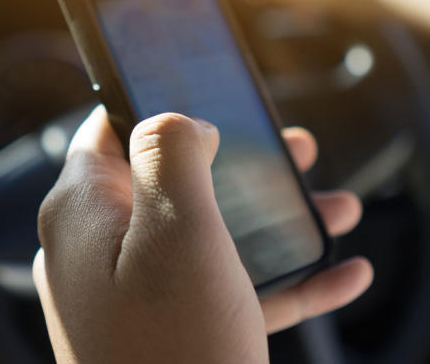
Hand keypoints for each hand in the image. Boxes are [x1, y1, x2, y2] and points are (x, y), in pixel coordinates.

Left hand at [33, 107, 371, 362]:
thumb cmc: (174, 349)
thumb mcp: (178, 230)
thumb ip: (172, 153)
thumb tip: (180, 122)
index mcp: (85, 213)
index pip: (110, 131)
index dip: (160, 104)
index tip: (210, 91)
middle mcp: (101, 251)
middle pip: (172, 181)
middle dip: (242, 162)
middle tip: (292, 147)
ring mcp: (134, 297)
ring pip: (210, 236)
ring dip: (277, 221)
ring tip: (337, 206)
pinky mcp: (170, 334)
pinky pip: (227, 292)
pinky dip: (284, 281)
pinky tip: (344, 273)